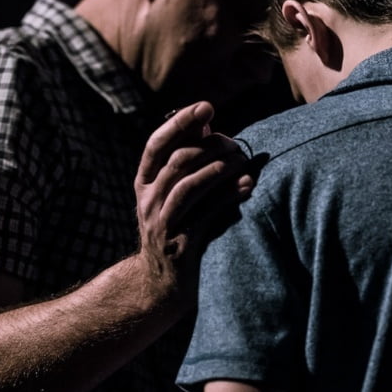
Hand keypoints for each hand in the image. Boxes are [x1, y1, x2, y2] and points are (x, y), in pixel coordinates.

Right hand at [134, 101, 256, 284]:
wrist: (162, 285)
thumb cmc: (178, 227)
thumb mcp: (174, 193)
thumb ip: (187, 160)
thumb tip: (206, 125)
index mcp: (144, 182)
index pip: (156, 144)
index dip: (180, 122)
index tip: (206, 106)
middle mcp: (148, 201)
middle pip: (177, 162)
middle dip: (210, 147)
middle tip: (235, 144)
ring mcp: (162, 225)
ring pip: (188, 186)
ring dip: (219, 169)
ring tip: (242, 161)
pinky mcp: (181, 246)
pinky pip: (206, 215)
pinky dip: (228, 197)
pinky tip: (247, 186)